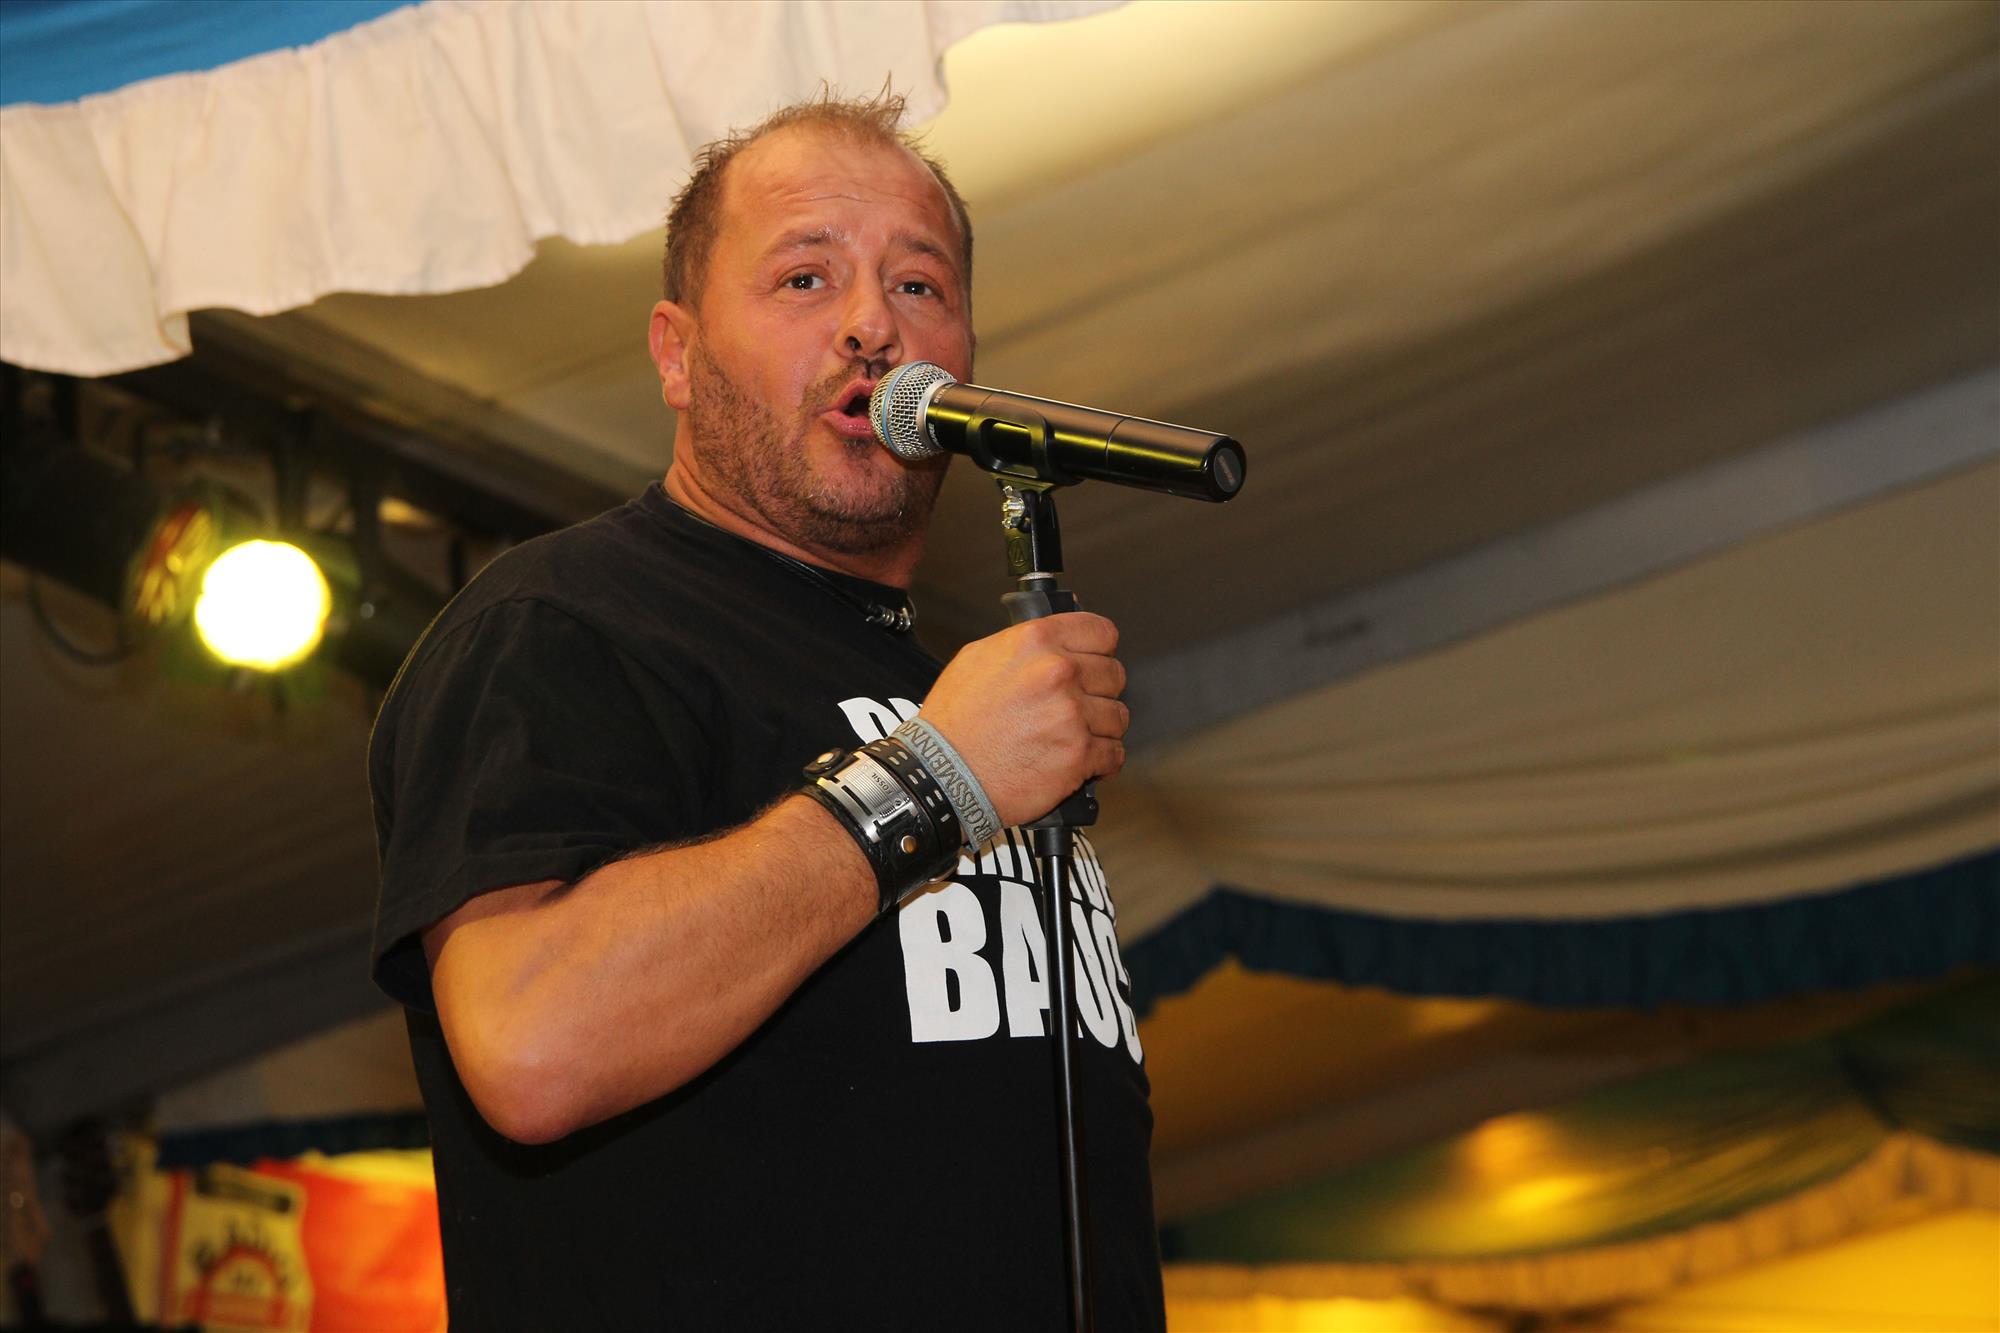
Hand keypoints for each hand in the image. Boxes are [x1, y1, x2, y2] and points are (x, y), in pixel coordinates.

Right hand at [918, 612, 1128, 827]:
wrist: (943, 776)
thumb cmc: (954, 723)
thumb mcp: (978, 658)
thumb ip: (1024, 645)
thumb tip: (1054, 641)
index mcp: (1036, 641)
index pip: (1102, 633)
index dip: (1099, 650)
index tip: (1094, 662)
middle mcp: (1058, 672)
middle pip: (1114, 675)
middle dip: (1098, 692)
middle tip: (1075, 706)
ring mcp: (1071, 714)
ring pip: (1117, 716)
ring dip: (1100, 729)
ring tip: (1071, 736)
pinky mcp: (1079, 755)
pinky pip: (1114, 753)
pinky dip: (1101, 761)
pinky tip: (1079, 759)